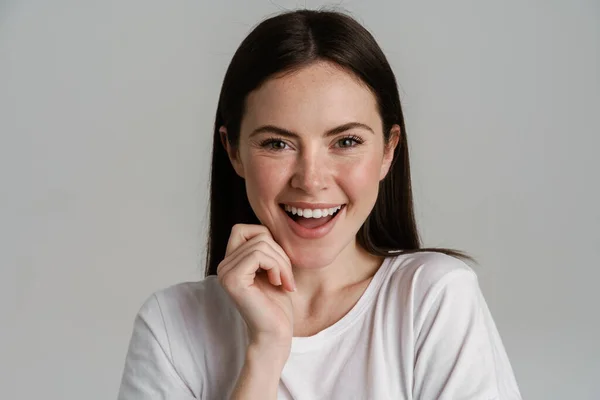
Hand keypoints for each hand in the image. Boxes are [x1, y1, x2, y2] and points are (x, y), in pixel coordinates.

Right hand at [217, 224, 295, 352]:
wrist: (275, 334)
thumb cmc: (277, 305)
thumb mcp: (273, 268)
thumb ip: (266, 247)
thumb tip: (271, 222)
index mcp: (231, 262)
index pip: (246, 229)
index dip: (268, 240)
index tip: (280, 265)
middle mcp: (223, 265)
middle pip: (257, 234)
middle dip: (280, 252)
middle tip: (287, 276)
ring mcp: (225, 272)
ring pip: (261, 244)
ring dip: (282, 262)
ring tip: (285, 282)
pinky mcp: (232, 279)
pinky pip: (259, 254)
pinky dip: (277, 266)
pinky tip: (279, 283)